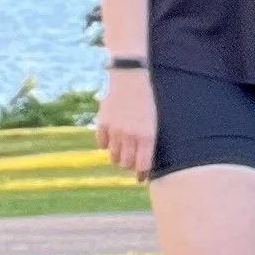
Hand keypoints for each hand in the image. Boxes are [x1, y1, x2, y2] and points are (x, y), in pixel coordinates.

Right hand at [95, 68, 155, 183]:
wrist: (130, 76)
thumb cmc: (146, 99)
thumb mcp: (153, 119)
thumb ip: (148, 140)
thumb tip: (143, 162)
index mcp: (147, 134)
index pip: (142, 165)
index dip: (141, 174)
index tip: (141, 177)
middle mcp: (130, 135)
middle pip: (126, 163)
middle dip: (130, 166)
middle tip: (132, 162)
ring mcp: (115, 129)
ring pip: (113, 156)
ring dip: (118, 157)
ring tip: (122, 152)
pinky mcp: (102, 123)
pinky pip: (101, 144)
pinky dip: (106, 145)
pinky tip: (111, 140)